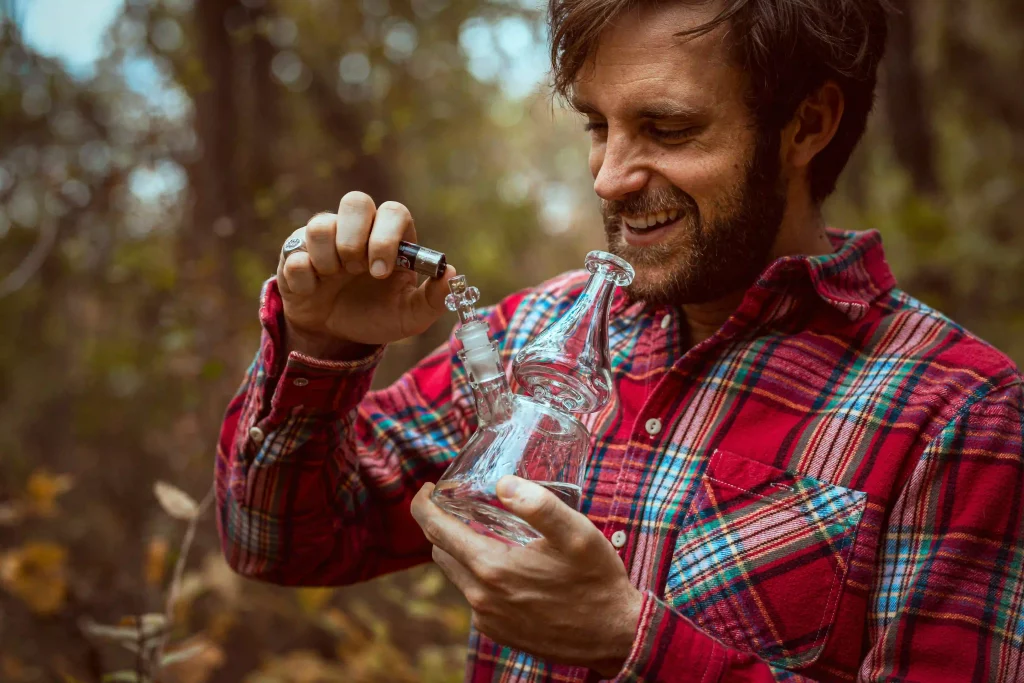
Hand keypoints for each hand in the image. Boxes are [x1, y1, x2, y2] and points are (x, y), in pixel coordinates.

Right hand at [277, 192, 456, 356]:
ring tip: (334, 279)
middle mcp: (357, 229)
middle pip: (355, 200)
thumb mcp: (410, 316)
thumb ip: (433, 299)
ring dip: (328, 258)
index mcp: (390, 237)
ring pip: (320, 224)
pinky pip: (294, 254)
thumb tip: (451, 274)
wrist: (335, 336)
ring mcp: (325, 238)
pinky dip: (305, 278)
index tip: (380, 271)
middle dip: (355, 238)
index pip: (393, 212)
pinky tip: (314, 290)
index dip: (386, 237)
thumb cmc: (376, 315)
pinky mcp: (294, 253)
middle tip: (356, 269)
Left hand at [411, 476, 642, 676]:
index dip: (424, 505)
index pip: (437, 531)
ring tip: (485, 529)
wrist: (614, 636)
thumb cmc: (596, 581)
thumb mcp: (576, 533)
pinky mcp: (498, 632)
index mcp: (492, 568)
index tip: (426, 489)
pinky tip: (508, 564)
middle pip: (442, 552)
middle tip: (459, 504)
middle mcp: (481, 597)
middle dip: (443, 526)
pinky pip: (476, 596)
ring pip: (458, 575)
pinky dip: (481, 575)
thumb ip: (539, 505)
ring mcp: (488, 619)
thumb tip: (503, 483)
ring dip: (464, 551)